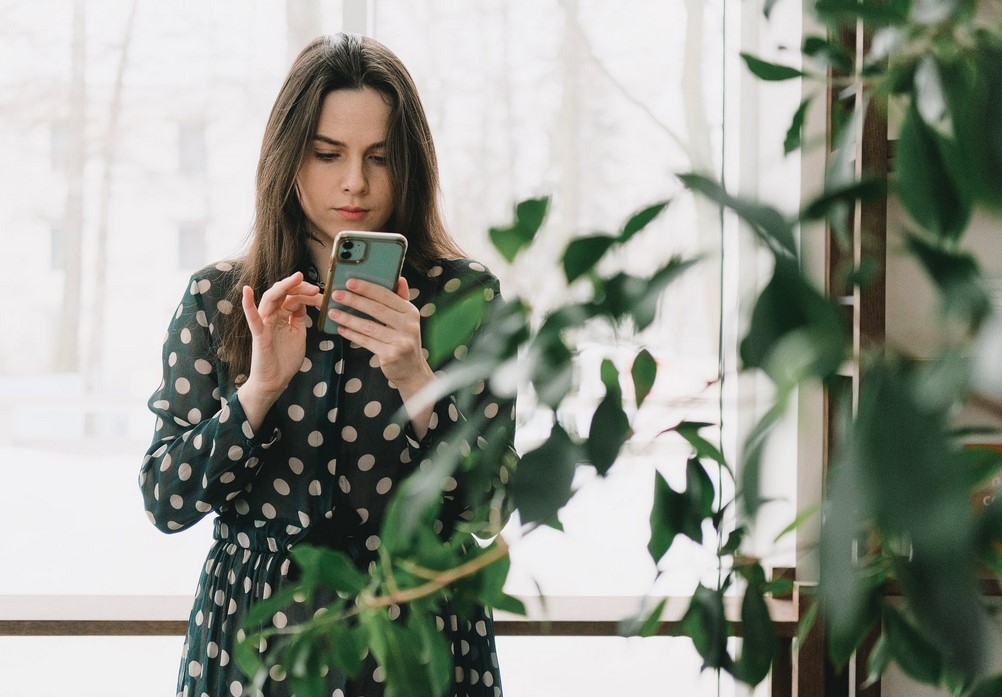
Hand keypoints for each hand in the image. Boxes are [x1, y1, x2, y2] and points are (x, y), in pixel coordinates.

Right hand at [238, 272, 320, 429]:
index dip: (305, 293)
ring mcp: (264, 324)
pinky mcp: (259, 334)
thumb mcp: (298, 334)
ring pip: (270, 299)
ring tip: (296, 278)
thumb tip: (303, 301)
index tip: (319, 292)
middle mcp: (272, 317)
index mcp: (282, 316)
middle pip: (282, 294)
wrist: (276, 381)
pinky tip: (247, 291)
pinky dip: (247, 304)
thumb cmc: (285, 359)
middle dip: (297, 286)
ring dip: (283, 287)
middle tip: (313, 286)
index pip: (292, 297)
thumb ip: (299, 318)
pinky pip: (252, 318)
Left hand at [328, 277, 436, 435]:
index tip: (350, 281)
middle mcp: (408, 325)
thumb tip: (399, 278)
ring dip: (348, 318)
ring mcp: (400, 341)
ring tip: (333, 313)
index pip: (386, 295)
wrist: (412, 370)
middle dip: (354, 300)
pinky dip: (352, 335)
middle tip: (336, 295)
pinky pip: (366, 341)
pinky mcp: (390, 355)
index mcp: (410, 312)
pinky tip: (341, 329)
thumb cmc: (404, 340)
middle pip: (376, 309)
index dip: (367, 287)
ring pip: (368, 326)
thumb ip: (401, 299)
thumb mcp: (406, 319)